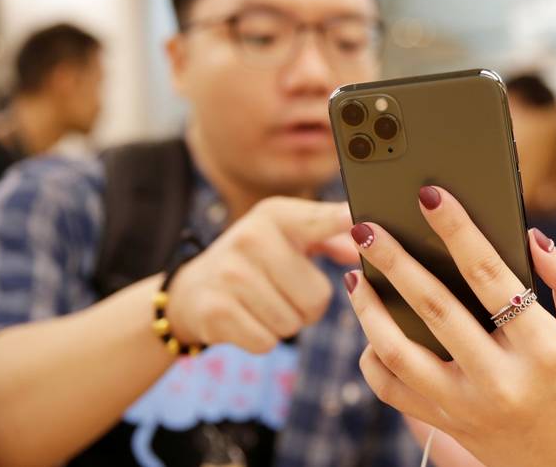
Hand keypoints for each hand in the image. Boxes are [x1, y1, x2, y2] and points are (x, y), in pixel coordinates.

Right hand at [166, 198, 357, 353]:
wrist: (192, 290)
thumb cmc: (260, 261)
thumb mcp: (291, 238)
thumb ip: (333, 236)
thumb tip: (363, 244)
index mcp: (276, 214)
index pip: (322, 220)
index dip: (345, 223)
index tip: (363, 225)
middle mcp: (251, 237)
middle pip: (317, 296)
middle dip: (309, 305)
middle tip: (285, 292)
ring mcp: (230, 273)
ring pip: (293, 322)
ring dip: (286, 322)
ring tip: (264, 303)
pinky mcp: (215, 310)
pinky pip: (267, 341)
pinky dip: (263, 338)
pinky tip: (248, 319)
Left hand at [345, 186, 555, 466]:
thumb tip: (532, 235)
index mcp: (542, 347)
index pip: (490, 275)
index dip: (457, 230)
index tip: (429, 195)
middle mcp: (500, 380)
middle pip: (434, 309)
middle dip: (395, 261)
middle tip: (364, 226)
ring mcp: (467, 407)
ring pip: (399, 354)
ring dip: (369, 309)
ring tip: (355, 274)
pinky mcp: (446, 423)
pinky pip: (392, 391)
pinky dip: (372, 358)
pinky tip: (370, 328)